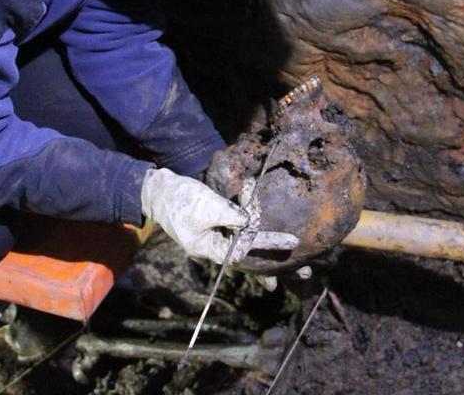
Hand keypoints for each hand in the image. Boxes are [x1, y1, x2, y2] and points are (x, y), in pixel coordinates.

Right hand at [140, 168, 298, 262]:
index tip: (290, 241)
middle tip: (303, 273)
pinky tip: (270, 236)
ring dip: (268, 253)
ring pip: (246, 249)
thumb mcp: (205, 205)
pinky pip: (240, 235)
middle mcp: (213, 249)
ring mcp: (216, 239)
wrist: (160, 190)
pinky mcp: (218, 227)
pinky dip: (255, 234)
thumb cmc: (179, 198)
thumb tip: (250, 221)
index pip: (242, 252)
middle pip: (247, 260)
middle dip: (274, 265)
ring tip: (297, 268)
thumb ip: (229, 214)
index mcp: (206, 249)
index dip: (266, 246)